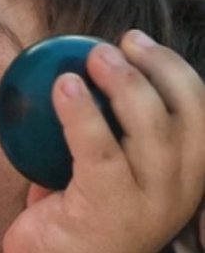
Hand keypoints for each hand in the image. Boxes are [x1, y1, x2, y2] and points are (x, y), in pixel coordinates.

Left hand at [4, 31, 204, 252]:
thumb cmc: (78, 212)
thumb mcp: (106, 168)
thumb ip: (110, 129)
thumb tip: (83, 70)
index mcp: (187, 176)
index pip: (201, 115)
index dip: (176, 70)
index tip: (136, 42)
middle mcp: (180, 190)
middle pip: (189, 117)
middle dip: (159, 68)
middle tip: (114, 45)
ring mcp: (152, 204)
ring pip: (154, 131)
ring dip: (126, 84)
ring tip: (92, 57)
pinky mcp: (114, 210)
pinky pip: (101, 151)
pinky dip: (82, 113)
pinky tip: (63, 87)